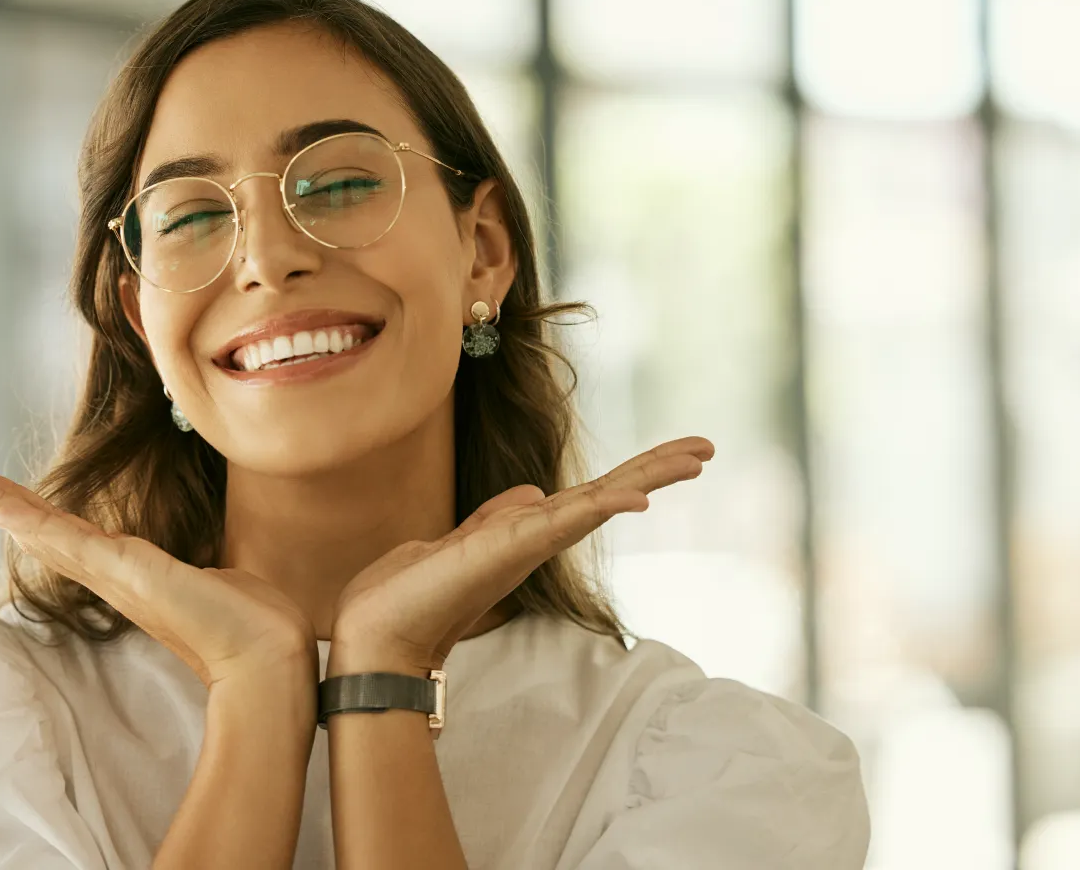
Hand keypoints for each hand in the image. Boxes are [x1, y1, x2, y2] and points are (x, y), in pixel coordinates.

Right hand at [0, 454, 316, 689]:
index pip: (65, 532)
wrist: (269, 656)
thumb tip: (213, 575)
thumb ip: (200, 574)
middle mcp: (111, 574)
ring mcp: (114, 574)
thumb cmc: (252, 624)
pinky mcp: (127, 572)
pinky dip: (31, 521)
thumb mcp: (216, 581)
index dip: (27, 510)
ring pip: (41, 528)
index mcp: (128, 573)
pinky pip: (68, 540)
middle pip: (36, 527)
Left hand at [329, 437, 714, 672]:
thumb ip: (496, 518)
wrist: (375, 634)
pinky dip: (602, 508)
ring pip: (598, 502)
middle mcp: (535, 540)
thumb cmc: (409, 595)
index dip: (632, 475)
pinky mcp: (510, 549)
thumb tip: (531, 492)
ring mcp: (527, 545)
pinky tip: (637, 497)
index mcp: (525, 534)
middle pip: (608, 496)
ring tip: (695, 456)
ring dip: (647, 477)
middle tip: (707, 448)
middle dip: (656, 470)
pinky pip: (565, 522)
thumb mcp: (459, 541)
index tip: (676, 455)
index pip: (590, 496)